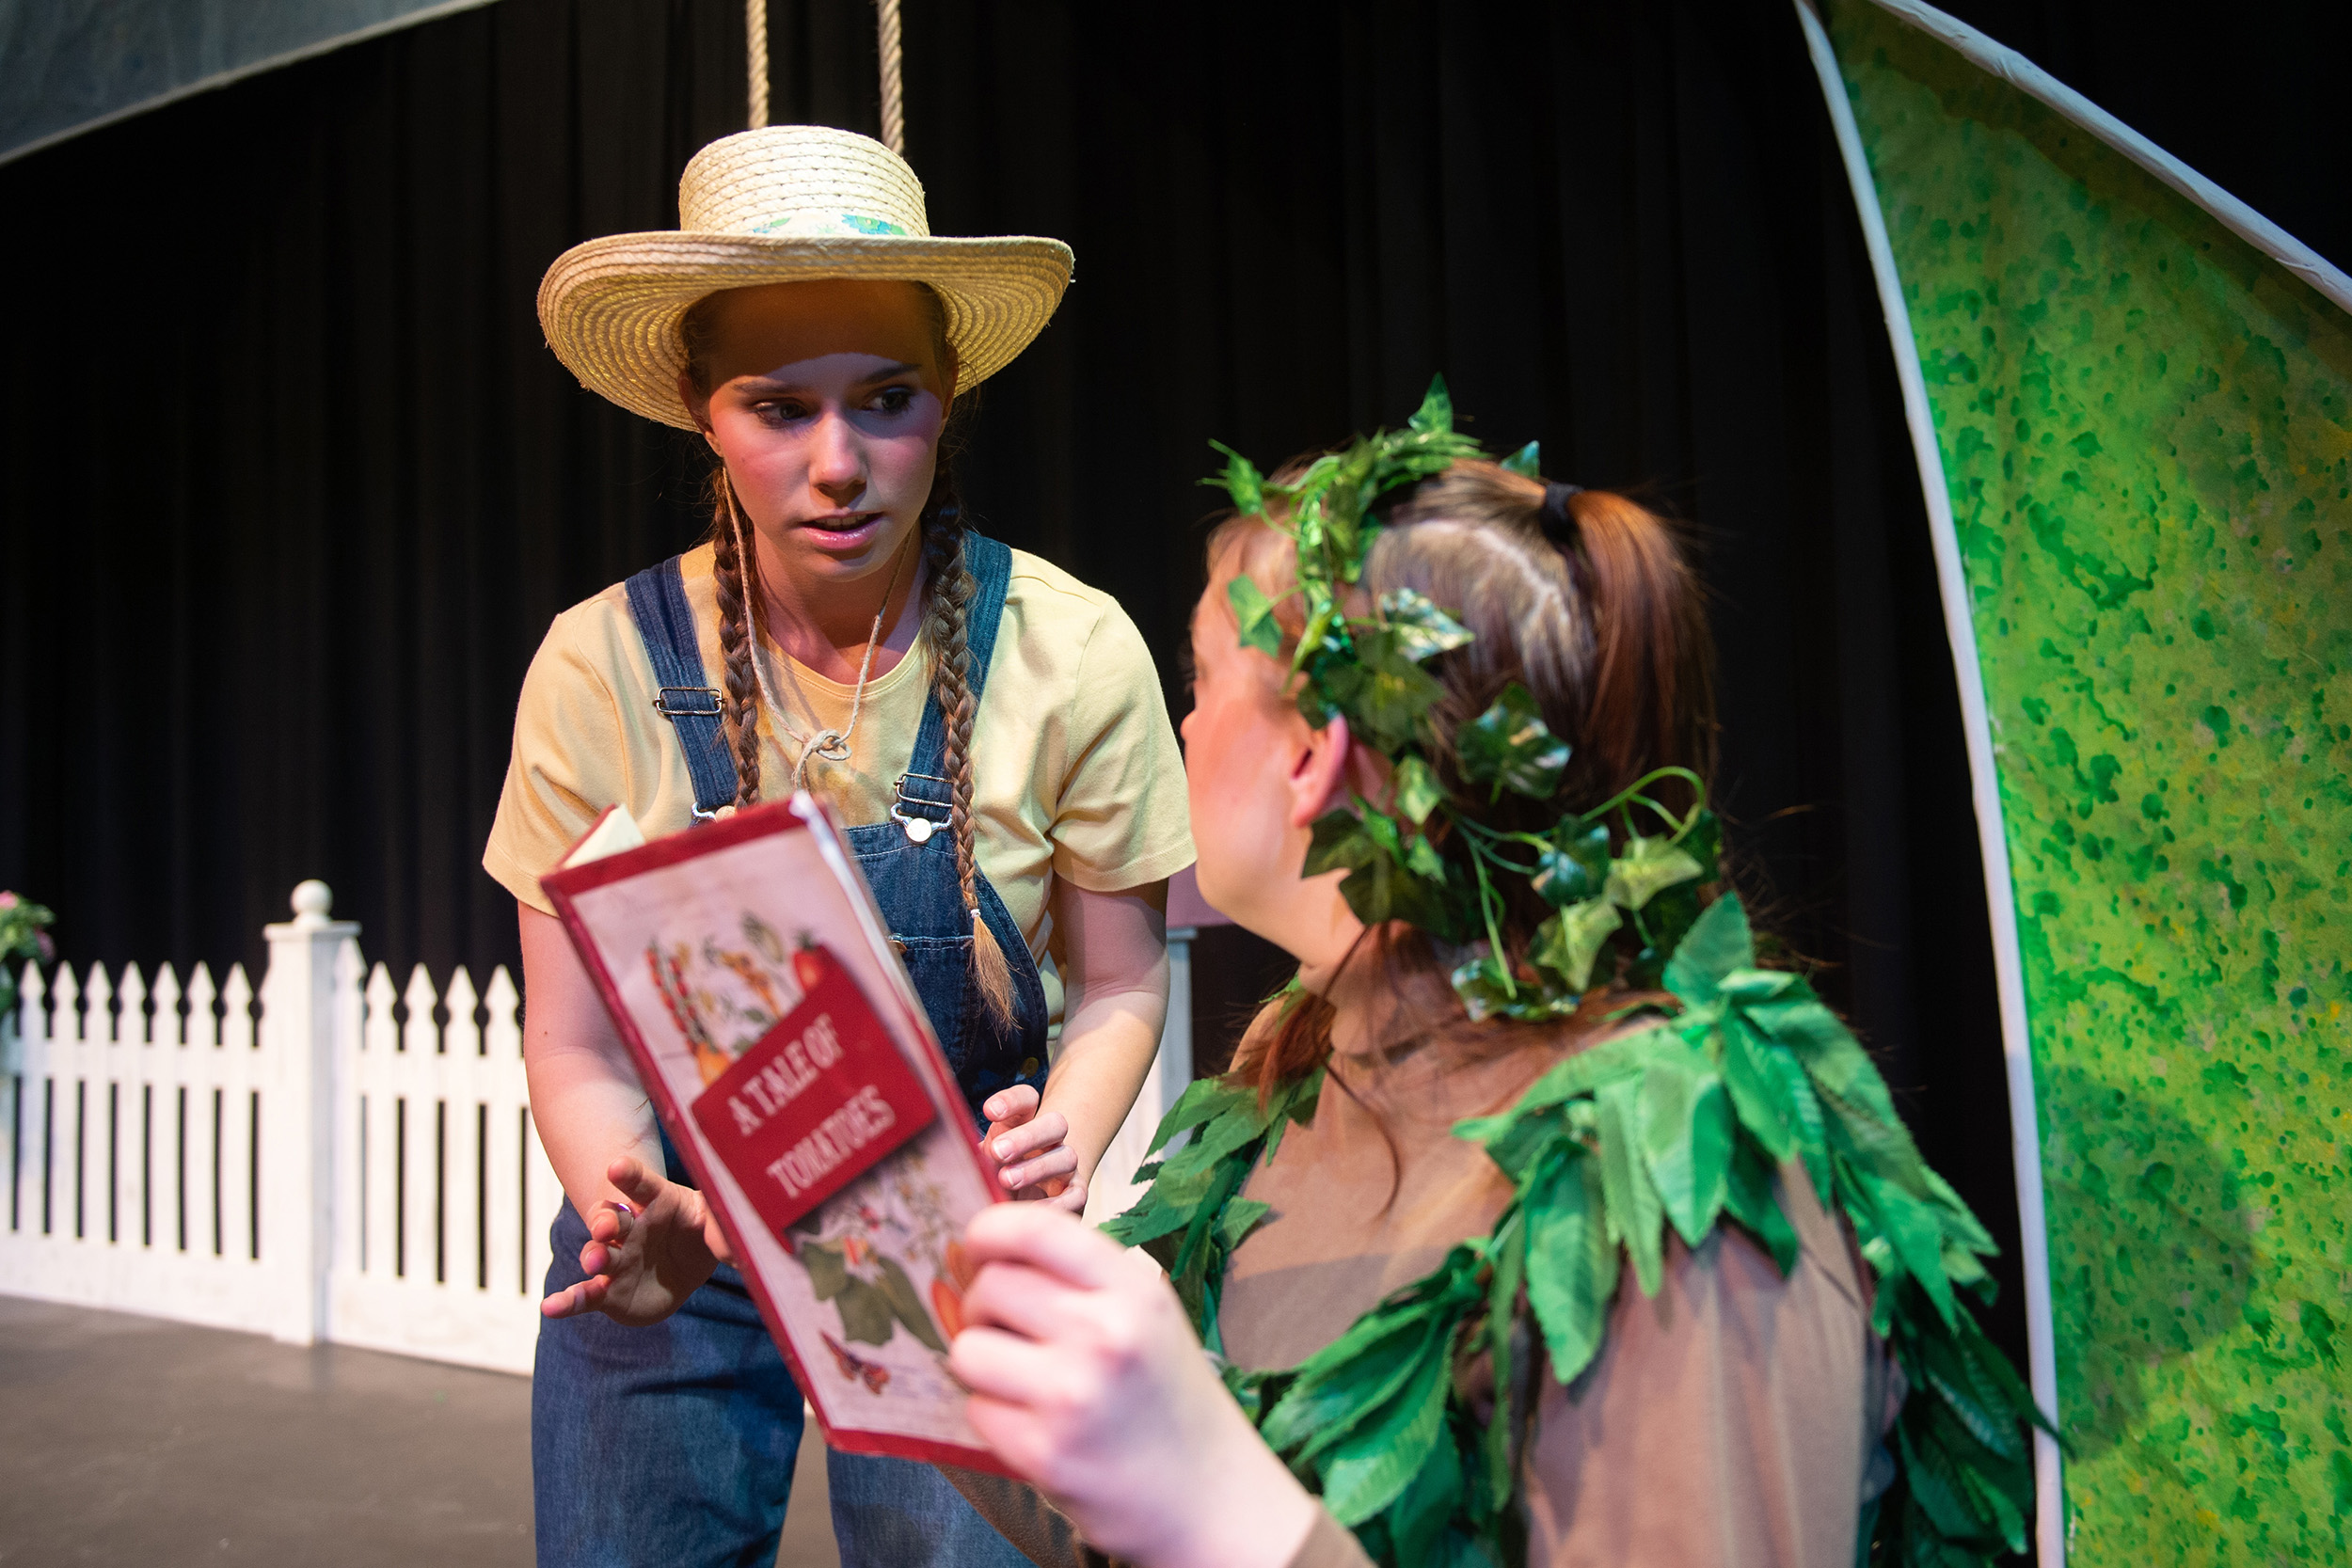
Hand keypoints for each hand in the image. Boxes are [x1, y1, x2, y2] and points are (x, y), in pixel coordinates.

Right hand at [540, 1155, 735, 1325]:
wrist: (684, 1267)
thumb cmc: (697, 1230)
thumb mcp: (716, 1220)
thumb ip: (723, 1224)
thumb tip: (735, 1234)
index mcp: (657, 1202)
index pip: (642, 1185)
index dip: (629, 1176)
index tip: (616, 1167)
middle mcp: (630, 1228)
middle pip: (611, 1219)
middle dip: (605, 1221)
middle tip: (605, 1227)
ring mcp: (617, 1259)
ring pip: (597, 1255)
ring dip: (593, 1257)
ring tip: (595, 1263)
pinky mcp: (607, 1291)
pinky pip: (585, 1295)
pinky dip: (567, 1301)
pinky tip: (551, 1308)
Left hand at [949, 1204, 1317, 1567]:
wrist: (1207, 1494)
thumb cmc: (1164, 1395)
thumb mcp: (1145, 1314)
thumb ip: (1078, 1279)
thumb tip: (984, 1253)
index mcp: (1134, 1289)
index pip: (1035, 1230)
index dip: (988, 1231)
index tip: (977, 1248)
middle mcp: (1106, 1333)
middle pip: (991, 1287)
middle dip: (983, 1307)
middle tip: (1008, 1330)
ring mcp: (1073, 1395)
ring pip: (969, 1349)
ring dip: (982, 1363)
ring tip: (1022, 1379)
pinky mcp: (1044, 1453)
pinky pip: (976, 1410)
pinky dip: (994, 1415)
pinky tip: (1035, 1424)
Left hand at [981, 1084, 1085, 1212]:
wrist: (1026, 1207)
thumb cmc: (996, 1179)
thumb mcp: (980, 1163)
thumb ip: (972, 1156)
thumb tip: (957, 1154)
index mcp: (1024, 1124)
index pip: (1027, 1099)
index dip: (1011, 1101)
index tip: (989, 1111)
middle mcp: (1051, 1141)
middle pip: (1055, 1123)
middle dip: (1027, 1136)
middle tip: (998, 1152)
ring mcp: (1067, 1167)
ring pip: (1066, 1157)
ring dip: (1036, 1168)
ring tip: (1006, 1180)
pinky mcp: (1076, 1195)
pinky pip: (1076, 1195)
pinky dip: (1057, 1203)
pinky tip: (1031, 1209)